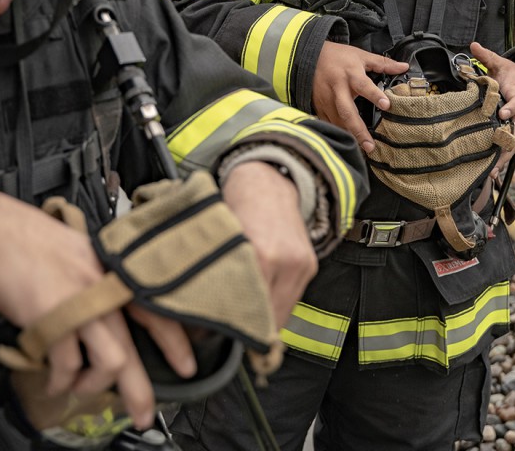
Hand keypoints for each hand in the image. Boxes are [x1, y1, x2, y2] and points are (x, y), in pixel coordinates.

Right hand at [0, 189, 195, 429]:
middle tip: (143, 412)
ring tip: (78, 388)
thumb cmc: (32, 238)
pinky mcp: (52, 317)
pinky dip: (61, 381)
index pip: (156, 309)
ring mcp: (81, 302)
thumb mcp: (81, 252)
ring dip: (93, 386)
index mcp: (114, 270)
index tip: (186, 365)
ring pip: (109, 361)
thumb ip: (98, 281)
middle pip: (132, 347)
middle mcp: (104, 286)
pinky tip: (54, 381)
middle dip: (139, 388)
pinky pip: (66, 364)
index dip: (175, 341)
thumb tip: (107, 316)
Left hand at [221, 161, 316, 328]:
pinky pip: (291, 300)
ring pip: (282, 314)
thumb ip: (221, 276)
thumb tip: (205, 315)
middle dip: (246, 329)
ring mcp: (301, 263)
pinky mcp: (310, 265)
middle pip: (266, 317)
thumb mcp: (221, 240)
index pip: (247, 311)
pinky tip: (259, 305)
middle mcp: (285, 261)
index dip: (229, 326)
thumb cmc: (237, 207)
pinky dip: (275, 307)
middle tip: (223, 333)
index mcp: (260, 254)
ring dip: (263, 322)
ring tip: (241, 323)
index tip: (211, 333)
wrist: (267, 181)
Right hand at [312, 41, 408, 152]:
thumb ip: (383, 63)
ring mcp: (326, 99)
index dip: (375, 95)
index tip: (386, 105)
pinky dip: (336, 133)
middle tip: (370, 145)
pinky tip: (345, 143)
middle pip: (347, 111)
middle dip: (359, 130)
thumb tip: (404, 67)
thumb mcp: (361, 55)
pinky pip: (327, 122)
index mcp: (350, 74)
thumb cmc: (338, 56)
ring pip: (336, 121)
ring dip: (348, 136)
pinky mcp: (318, 105)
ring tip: (361, 150)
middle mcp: (338, 88)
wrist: (309, 56)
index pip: (364, 85)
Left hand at [469, 42, 514, 177]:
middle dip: (509, 141)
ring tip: (491, 172)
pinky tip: (489, 175)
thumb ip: (487, 56)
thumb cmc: (511, 76)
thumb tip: (473, 45)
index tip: (501, 113)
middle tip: (497, 152)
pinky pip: (508, 149)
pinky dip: (500, 161)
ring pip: (513, 144)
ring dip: (503, 158)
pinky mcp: (513, 134)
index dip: (510, 108)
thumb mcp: (501, 63)